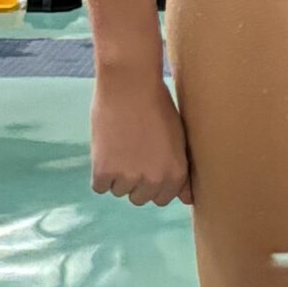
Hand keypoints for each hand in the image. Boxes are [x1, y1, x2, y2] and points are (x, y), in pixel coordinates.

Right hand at [90, 72, 191, 205]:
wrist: (130, 85)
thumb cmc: (157, 106)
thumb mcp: (178, 138)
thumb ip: (180, 171)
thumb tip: (188, 201)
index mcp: (176, 174)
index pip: (162, 198)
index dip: (154, 180)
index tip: (149, 162)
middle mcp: (154, 181)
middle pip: (140, 198)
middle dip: (136, 180)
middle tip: (134, 151)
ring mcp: (128, 178)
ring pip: (119, 191)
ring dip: (117, 174)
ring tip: (121, 145)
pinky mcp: (103, 172)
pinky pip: (99, 186)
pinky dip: (100, 171)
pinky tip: (107, 148)